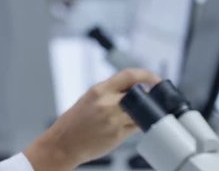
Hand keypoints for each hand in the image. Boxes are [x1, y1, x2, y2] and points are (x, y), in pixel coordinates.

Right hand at [24, 68, 160, 170]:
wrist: (63, 143)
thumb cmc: (73, 122)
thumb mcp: (89, 99)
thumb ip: (109, 93)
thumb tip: (131, 89)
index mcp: (98, 90)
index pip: (129, 76)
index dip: (147, 75)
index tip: (155, 79)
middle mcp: (107, 103)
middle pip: (139, 94)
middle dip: (147, 96)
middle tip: (150, 97)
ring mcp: (113, 120)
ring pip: (140, 112)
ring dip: (143, 112)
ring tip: (136, 113)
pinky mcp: (118, 135)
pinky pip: (135, 127)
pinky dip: (137, 124)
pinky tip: (129, 124)